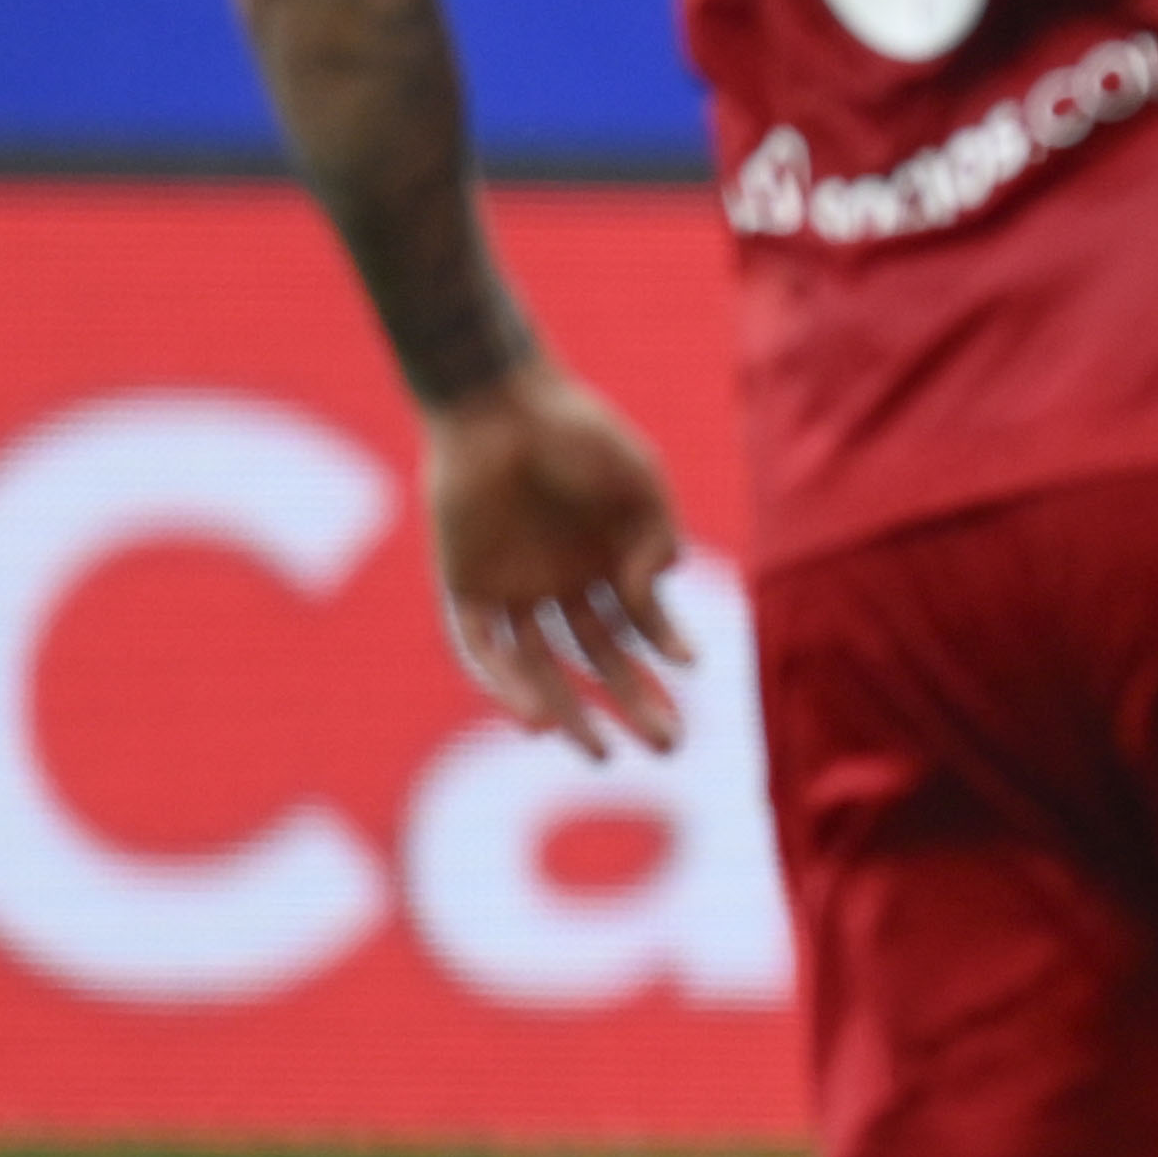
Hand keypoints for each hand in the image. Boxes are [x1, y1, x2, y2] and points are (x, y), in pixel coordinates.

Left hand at [423, 362, 695, 759]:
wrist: (501, 403)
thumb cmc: (579, 432)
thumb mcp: (639, 480)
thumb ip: (653, 539)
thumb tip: (651, 595)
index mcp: (606, 557)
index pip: (640, 623)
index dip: (666, 649)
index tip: (692, 669)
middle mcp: (561, 581)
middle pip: (598, 658)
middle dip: (634, 702)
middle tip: (667, 747)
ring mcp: (512, 587)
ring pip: (540, 667)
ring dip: (570, 712)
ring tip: (599, 753)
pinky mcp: (466, 586)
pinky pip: (482, 648)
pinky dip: (505, 684)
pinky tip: (536, 717)